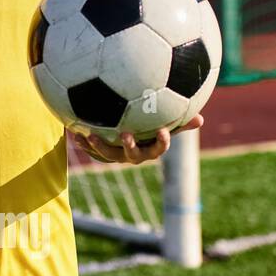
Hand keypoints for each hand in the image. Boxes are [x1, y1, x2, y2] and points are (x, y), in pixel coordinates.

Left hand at [70, 114, 204, 164]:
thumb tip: (201, 119)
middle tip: (126, 134)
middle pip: (131, 155)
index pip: (159, 148)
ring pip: (107, 155)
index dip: (163, 142)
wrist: (125, 135)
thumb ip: (179, 122)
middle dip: (129, 147)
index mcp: (150, 149)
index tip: (163, 130)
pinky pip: (90, 150)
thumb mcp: (165, 124)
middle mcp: (133, 155)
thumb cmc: (150, 128)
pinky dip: (82, 142)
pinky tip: (73, 131)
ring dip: (98, 146)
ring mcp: (116, 155)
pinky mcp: (100, 152)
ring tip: (89, 135)